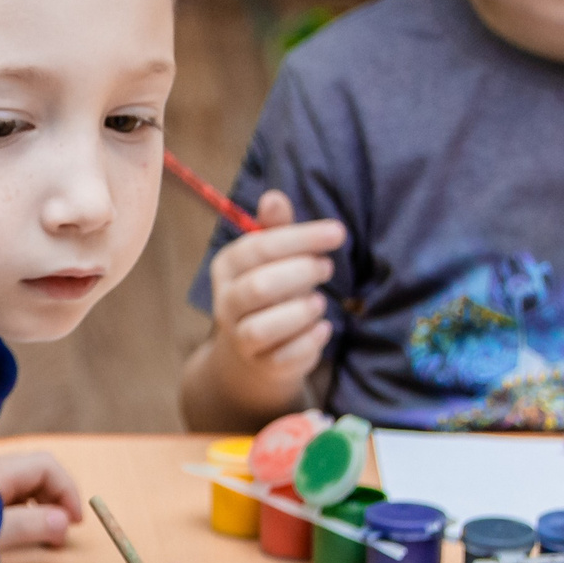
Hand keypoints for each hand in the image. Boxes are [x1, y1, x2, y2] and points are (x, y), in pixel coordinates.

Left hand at [0, 450, 82, 549]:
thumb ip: (26, 526)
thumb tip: (64, 520)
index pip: (45, 466)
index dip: (67, 491)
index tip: (76, 521)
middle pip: (35, 472)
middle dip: (56, 498)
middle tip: (62, 530)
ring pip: (21, 484)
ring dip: (39, 505)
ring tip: (45, 534)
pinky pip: (5, 495)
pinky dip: (21, 509)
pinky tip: (18, 530)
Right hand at [202, 191, 346, 412]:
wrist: (254, 354)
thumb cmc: (271, 293)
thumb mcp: (271, 258)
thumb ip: (275, 230)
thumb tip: (274, 197)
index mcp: (227, 267)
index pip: (258, 248)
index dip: (301, 238)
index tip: (338, 233)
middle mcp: (226, 303)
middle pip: (260, 287)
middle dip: (301, 274)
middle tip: (327, 268)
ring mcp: (240, 338)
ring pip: (264, 327)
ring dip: (301, 311)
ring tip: (319, 302)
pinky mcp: (262, 365)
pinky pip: (284, 356)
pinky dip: (310, 342)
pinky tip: (323, 328)